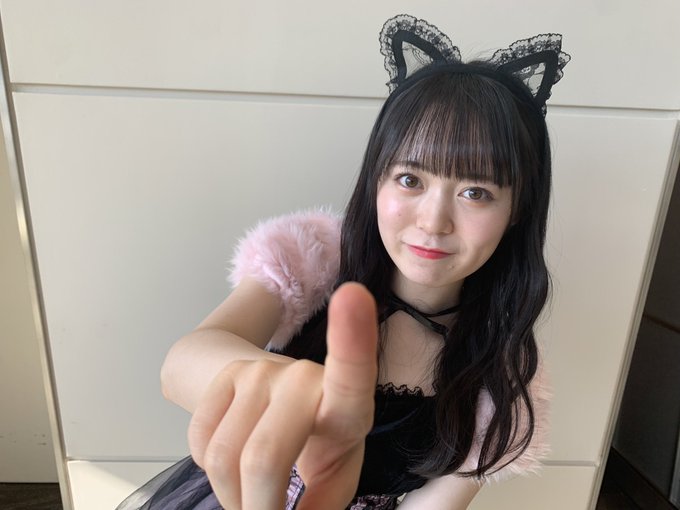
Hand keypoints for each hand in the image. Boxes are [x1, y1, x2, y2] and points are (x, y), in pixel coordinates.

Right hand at [188, 282, 378, 509]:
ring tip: (253, 496)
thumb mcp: (334, 475)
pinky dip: (211, 473)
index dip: (352, 337)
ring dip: (231, 496)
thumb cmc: (318, 441)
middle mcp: (302, 377)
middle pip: (262, 459)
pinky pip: (199, 444)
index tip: (353, 295)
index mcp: (346, 405)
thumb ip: (321, 503)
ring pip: (222, 458)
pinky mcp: (225, 375)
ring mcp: (259, 371)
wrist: (274, 400)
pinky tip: (234, 465)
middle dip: (256, 508)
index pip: (351, 374)